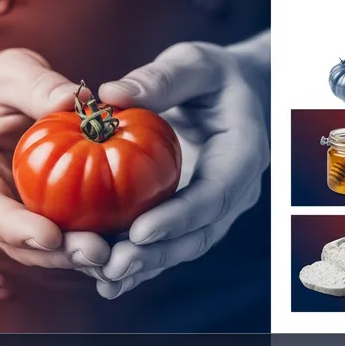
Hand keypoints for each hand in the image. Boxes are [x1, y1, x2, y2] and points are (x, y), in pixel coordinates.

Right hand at [0, 49, 110, 269]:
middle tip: (99, 253)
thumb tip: (76, 100)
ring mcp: (15, 213)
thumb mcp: (12, 71)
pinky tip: (127, 241)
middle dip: (56, 253)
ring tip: (117, 256)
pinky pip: (64, 233)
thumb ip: (37, 86)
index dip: (14, 228)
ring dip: (78, 256)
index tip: (51, 236)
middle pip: (15, 242)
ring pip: (42, 248)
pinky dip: (93, 240)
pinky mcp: (42, 213)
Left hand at [90, 41, 270, 298]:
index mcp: (242, 154)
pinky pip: (168, 246)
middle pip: (198, 235)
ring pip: (181, 249)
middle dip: (155, 256)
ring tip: (102, 278)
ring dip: (143, 268)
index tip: (138, 232)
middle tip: (112, 267)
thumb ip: (161, 78)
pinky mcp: (192, 217)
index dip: (178, 218)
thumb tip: (110, 94)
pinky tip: (106, 281)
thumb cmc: (214, 77)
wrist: (235, 97)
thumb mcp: (194, 64)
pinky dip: (140, 265)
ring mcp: (214, 210)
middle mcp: (233, 192)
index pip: (213, 194)